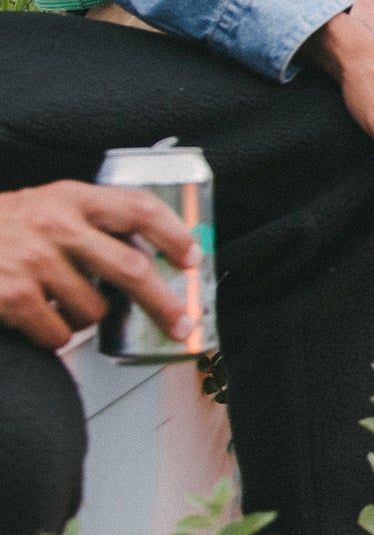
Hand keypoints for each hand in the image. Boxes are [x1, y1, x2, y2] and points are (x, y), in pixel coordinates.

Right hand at [0, 180, 197, 350]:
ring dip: (90, 319)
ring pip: (94, 308)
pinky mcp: (12, 296)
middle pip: (131, 268)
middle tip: (181, 324)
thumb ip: (92, 220)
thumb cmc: (3, 228)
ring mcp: (34, 261)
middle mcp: (57, 225)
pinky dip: (58, 336)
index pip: (138, 207)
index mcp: (72, 197)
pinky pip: (59, 333)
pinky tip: (43, 322)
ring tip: (68, 305)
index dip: (173, 234)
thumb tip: (153, 256)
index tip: (194, 258)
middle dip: (163, 302)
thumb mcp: (49, 206)